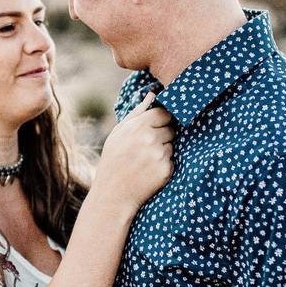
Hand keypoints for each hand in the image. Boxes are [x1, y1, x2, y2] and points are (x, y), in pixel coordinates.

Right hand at [90, 92, 173, 213]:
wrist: (113, 193)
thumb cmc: (113, 160)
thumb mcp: (118, 133)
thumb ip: (137, 112)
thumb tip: (152, 94)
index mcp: (137, 126)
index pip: (163, 113)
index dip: (159, 121)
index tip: (151, 130)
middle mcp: (150, 138)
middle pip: (170, 129)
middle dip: (162, 136)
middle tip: (145, 149)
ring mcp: (159, 155)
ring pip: (172, 145)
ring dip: (163, 151)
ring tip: (145, 161)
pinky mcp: (166, 170)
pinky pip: (172, 160)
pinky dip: (164, 165)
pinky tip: (149, 171)